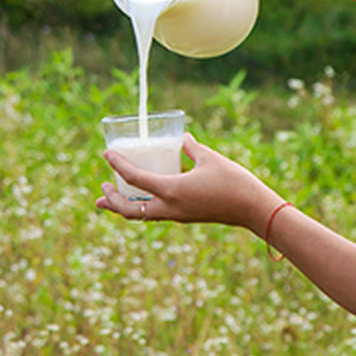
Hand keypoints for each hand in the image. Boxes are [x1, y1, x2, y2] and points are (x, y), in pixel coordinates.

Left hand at [96, 133, 283, 232]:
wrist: (253, 209)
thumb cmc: (233, 181)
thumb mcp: (209, 158)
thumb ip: (190, 148)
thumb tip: (182, 138)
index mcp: (171, 190)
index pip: (135, 178)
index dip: (118, 165)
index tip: (106, 154)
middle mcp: (170, 207)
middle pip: (130, 210)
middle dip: (112, 201)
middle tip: (102, 188)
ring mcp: (177, 215)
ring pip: (142, 215)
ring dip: (123, 208)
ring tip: (107, 199)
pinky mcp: (185, 217)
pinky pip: (155, 214)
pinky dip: (141, 207)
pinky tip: (142, 198)